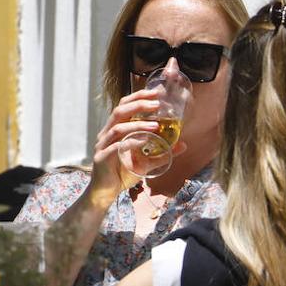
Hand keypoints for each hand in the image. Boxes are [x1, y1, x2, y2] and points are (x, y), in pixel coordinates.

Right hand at [90, 87, 161, 201]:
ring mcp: (103, 145)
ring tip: (156, 125)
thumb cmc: (122, 173)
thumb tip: (183, 145)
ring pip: (118, 128)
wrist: (105, 192)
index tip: (156, 92)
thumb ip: (162, 153)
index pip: (124, 106)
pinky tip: (144, 141)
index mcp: (115, 130)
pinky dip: (131, 142)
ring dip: (138, 124)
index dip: (139, 97)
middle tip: (156, 103)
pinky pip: (116, 147)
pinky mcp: (102, 158)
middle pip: (120, 111)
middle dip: (139, 104)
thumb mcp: (146, 162)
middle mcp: (107, 134)